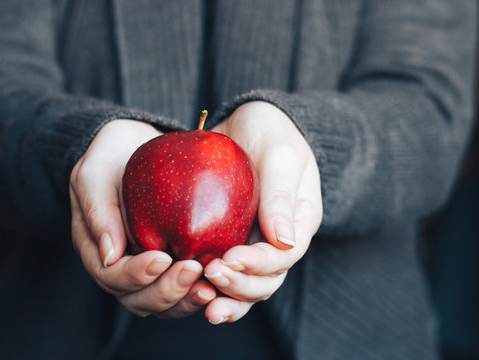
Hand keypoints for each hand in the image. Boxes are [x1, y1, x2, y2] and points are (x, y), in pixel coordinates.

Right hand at [69, 120, 216, 317]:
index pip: (111, 277)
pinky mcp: (175, 263)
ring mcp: (149, 270)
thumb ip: (98, 210)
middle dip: (166, 291)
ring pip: (165, 304)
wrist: (139, 145)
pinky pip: (187, 287)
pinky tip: (222, 276)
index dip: (135, 275)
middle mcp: (122, 268)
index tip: (161, 257)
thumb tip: (110, 256)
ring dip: (186, 299)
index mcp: (96, 250)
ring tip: (209, 285)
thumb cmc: (113, 155)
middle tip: (192, 270)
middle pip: (139, 300)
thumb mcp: (96, 172)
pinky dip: (202, 288)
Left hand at [204, 101, 321, 323]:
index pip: (285, 255)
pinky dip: (210, 285)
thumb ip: (280, 195)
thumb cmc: (269, 131)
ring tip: (200, 299)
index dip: (258, 264)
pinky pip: (223, 271)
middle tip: (209, 274)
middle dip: (239, 285)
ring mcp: (254, 243)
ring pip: (246, 285)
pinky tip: (190, 289)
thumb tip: (284, 240)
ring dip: (226, 297)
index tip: (229, 257)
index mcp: (299, 221)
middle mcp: (279, 240)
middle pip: (266, 280)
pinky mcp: (229, 240)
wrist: (248, 123)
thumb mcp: (278, 154)